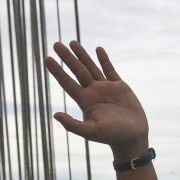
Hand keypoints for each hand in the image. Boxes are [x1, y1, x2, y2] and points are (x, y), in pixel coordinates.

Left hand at [44, 41, 147, 156]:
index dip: (57, 71)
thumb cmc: (112, 136)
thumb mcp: (91, 131)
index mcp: (84, 101)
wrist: (132, 137)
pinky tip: (97, 49)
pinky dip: (104, 60)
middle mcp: (93, 92)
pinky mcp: (119, 87)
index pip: (67, 83)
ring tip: (72, 42)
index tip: (47, 58)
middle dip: (67, 58)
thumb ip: (73, 125)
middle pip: (77, 71)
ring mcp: (106, 88)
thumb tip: (55, 115)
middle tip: (56, 44)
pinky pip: (110, 70)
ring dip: (82, 55)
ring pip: (91, 67)